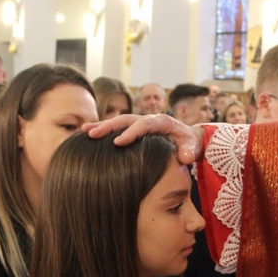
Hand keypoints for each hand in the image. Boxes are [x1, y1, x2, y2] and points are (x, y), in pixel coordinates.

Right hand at [82, 114, 205, 164]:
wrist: (189, 138)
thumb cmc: (189, 143)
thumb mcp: (192, 147)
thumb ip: (189, 152)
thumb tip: (185, 157)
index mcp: (162, 122)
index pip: (144, 124)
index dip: (131, 133)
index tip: (118, 143)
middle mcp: (148, 119)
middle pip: (126, 119)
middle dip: (109, 126)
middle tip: (93, 134)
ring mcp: (140, 122)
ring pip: (119, 122)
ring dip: (102, 126)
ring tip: (85, 131)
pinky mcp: (135, 129)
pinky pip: (118, 128)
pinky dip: (104, 130)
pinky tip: (88, 134)